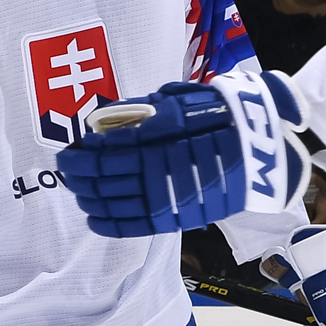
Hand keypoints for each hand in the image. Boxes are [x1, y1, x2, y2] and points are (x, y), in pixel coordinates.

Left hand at [58, 70, 309, 235]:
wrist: (260, 151)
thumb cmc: (218, 117)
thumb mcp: (180, 100)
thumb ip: (143, 111)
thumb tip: (104, 120)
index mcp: (162, 136)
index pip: (110, 148)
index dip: (85, 152)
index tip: (71, 149)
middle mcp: (163, 167)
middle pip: (107, 176)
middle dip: (81, 175)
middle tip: (66, 169)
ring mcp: (172, 195)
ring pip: (117, 202)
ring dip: (90, 198)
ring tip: (76, 192)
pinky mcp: (180, 216)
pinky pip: (138, 225)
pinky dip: (111, 224)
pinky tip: (93, 218)